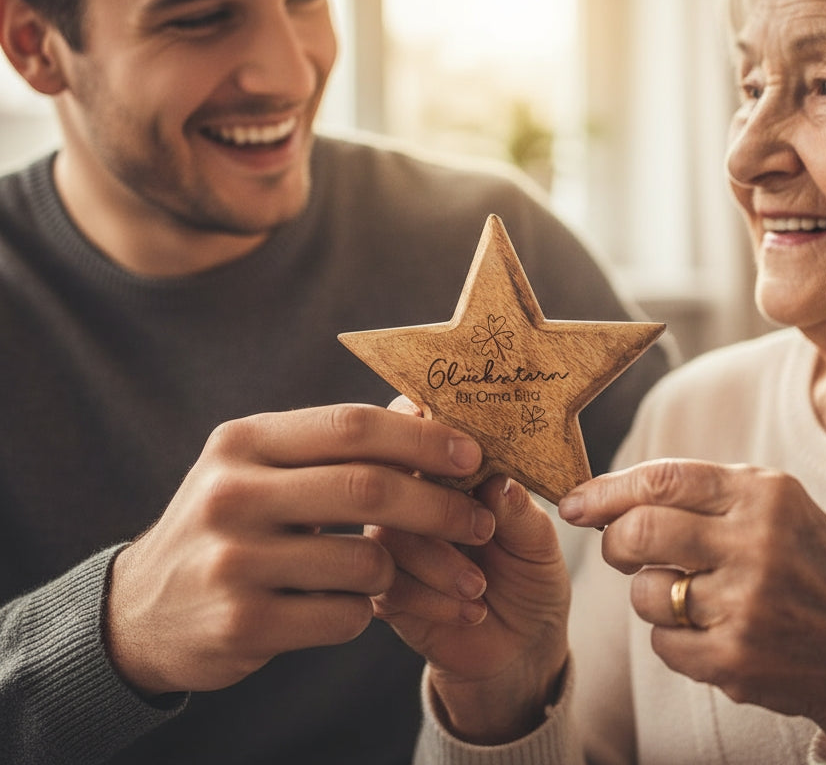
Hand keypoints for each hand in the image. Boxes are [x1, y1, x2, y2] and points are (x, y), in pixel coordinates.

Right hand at [104, 403, 494, 696]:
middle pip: (369, 488)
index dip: (421, 436)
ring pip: (365, 559)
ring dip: (400, 569)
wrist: (141, 609)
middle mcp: (233, 493)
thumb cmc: (227, 523)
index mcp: (244, 441)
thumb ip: (331, 444)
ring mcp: (233, 560)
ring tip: (393, 570)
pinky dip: (364, 611)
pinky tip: (349, 605)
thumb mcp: (259, 467)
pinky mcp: (242, 623)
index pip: (351, 425)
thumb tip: (423, 409)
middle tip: (479, 521)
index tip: (472, 453)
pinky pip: (344, 615)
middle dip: (440, 505)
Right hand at [368, 401, 569, 743]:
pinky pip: (387, 584)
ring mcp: (392, 544)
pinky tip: (470, 610)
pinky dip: (433, 599)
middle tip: (484, 528)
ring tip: (482, 585)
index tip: (458, 446)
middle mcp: (411, 497)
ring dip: (439, 559)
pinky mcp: (383, 591)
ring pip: (387, 533)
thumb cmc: (529, 575)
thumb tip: (499, 479)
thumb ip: (518, 510)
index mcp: (447, 469)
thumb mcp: (538, 541)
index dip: (426, 425)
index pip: (417, 425)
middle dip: (437, 501)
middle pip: (390, 474)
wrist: (521, 649)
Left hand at [559, 459, 825, 749]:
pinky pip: (663, 645)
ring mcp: (748, 607)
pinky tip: (710, 631)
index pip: (662, 480)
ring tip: (688, 594)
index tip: (576, 503)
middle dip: (615, 541)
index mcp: (765, 495)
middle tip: (622, 548)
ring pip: (645, 594)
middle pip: (639, 532)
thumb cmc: (817, 564)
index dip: (606, 490)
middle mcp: (756, 545)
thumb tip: (609, 499)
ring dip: (651, 595)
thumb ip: (705, 494)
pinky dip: (673, 639)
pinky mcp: (739, 661)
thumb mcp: (778, 506)